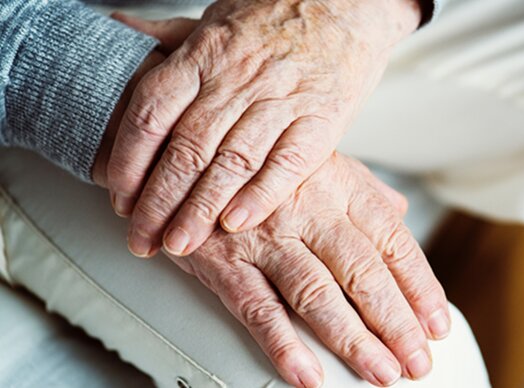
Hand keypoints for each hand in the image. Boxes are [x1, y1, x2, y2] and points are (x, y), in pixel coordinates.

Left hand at [106, 0, 421, 257]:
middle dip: (158, 202)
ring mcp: (280, 101)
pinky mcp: (320, 120)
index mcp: (204, 56)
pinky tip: (237, 224)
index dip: (129, 161)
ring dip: (200, 210)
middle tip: (143, 239)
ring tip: (180, 245)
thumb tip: (122, 30)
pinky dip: (260, 196)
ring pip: (231, 163)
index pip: (152, 114)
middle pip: (187, 149)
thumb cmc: (279, 16)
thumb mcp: (215, 18)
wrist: (347, 6)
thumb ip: (169, 37)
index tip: (121, 199)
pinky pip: (286, 164)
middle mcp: (237, 80)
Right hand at [169, 153, 449, 386]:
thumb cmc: (260, 164)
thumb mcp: (317, 160)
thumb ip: (361, 189)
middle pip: (363, 273)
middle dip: (396, 322)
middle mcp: (308, 210)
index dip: (420, 285)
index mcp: (338, 186)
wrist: (188, 154)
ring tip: (381, 372)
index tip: (436, 322)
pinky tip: (308, 374)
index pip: (392, 240)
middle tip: (417, 360)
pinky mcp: (225, 261)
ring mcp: (265, 236)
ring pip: (317, 295)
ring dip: (352, 340)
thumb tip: (400, 211)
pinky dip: (283, 345)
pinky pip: (258, 308)